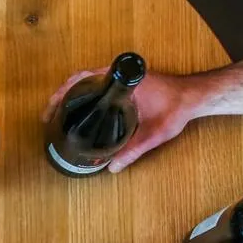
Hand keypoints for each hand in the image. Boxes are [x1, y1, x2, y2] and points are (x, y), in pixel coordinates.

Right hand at [44, 67, 206, 172]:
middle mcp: (117, 75)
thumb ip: (133, 150)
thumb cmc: (176, 108)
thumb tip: (111, 167)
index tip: (52, 107)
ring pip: (86, 81)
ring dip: (71, 94)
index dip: (63, 91)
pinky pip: (97, 84)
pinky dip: (84, 94)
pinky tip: (79, 110)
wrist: (194, 96)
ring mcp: (120, 78)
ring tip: (57, 113)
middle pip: (79, 79)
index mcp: (121, 81)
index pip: (83, 78)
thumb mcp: (153, 133)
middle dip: (61, 96)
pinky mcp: (124, 83)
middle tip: (48, 116)